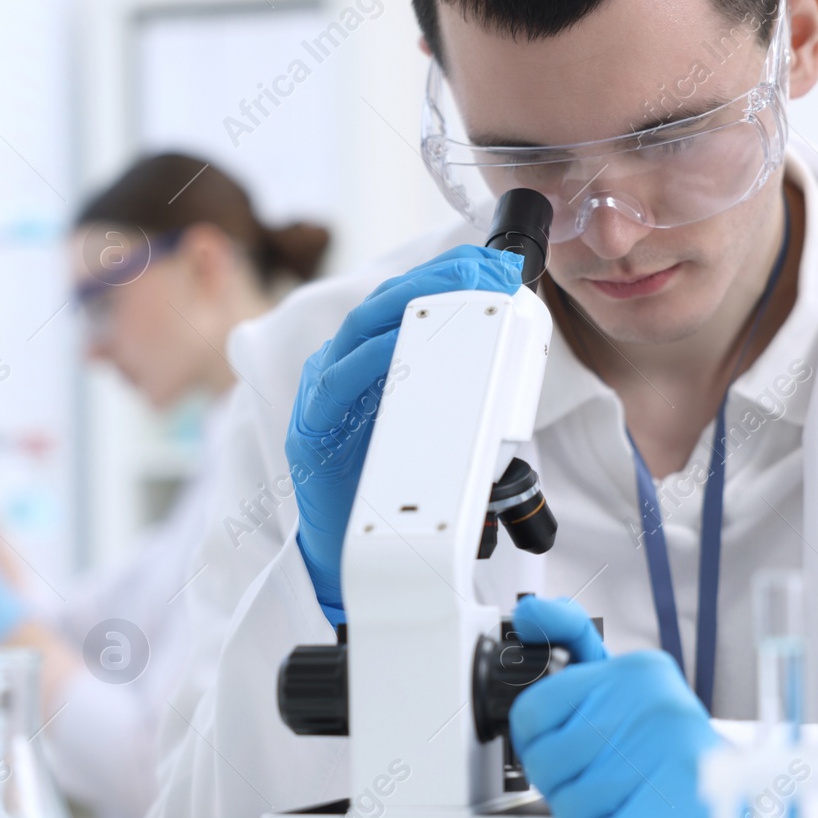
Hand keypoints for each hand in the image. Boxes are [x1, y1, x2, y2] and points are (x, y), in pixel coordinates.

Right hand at [285, 245, 524, 623]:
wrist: (348, 556)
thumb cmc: (388, 490)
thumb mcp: (429, 430)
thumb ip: (452, 393)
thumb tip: (507, 359)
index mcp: (369, 365)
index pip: (405, 304)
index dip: (446, 276)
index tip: (492, 262)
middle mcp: (340, 370)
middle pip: (382, 306)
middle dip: (433, 281)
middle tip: (481, 271)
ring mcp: (321, 398)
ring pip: (356, 333)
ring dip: (405, 309)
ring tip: (450, 296)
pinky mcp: (311, 432)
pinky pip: (336, 386)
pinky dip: (368, 363)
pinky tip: (397, 350)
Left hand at [508, 595, 720, 817]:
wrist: (734, 816)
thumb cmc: (664, 754)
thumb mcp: (622, 691)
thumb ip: (571, 647)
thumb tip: (528, 610)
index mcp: (636, 672)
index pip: (533, 711)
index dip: (537, 743)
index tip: (563, 748)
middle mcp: (656, 706)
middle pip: (546, 764)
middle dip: (563, 787)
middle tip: (600, 784)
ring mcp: (671, 759)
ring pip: (570, 808)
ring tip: (622, 806)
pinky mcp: (678, 815)